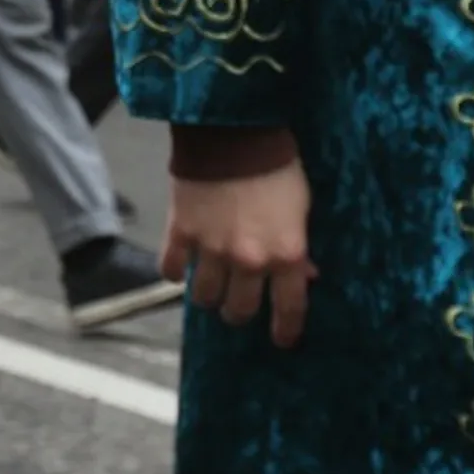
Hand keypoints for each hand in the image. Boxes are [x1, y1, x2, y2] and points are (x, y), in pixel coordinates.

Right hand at [165, 158, 316, 346]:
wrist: (233, 133)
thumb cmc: (277, 168)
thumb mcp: (302, 209)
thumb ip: (299, 248)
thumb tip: (303, 275)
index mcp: (285, 255)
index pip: (289, 309)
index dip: (286, 330)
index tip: (283, 340)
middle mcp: (248, 260)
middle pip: (239, 310)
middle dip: (240, 313)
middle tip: (239, 306)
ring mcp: (211, 249)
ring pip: (204, 296)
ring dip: (208, 296)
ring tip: (211, 287)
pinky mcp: (181, 232)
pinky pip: (171, 267)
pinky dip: (174, 272)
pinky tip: (181, 266)